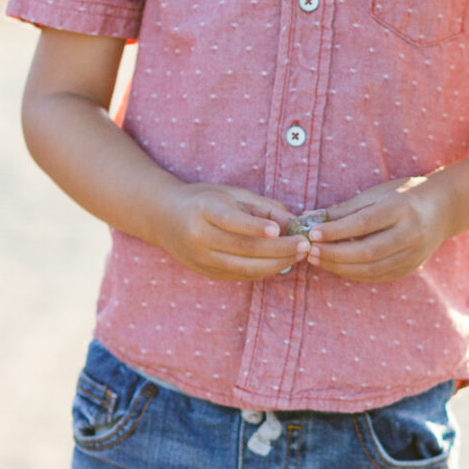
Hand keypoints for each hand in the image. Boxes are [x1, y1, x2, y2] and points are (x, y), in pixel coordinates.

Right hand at [153, 184, 308, 280]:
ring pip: (245, 268)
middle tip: (305, 244)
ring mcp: (202, 259)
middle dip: (279, 249)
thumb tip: (293, 222)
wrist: (163, 219)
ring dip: (277, 263)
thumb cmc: (203, 200)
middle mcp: (199, 238)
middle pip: (244, 249)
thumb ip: (263, 207)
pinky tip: (282, 261)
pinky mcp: (207, 273)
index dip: (255, 227)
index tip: (279, 229)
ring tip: (299, 254)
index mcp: (203, 210)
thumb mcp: (230, 194)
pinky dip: (264, 269)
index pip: (231, 222)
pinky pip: (241, 275)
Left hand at [305, 176, 453, 282]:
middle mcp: (410, 234)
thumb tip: (312, 217)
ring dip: (340, 267)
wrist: (444, 208)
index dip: (337, 231)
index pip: (364, 223)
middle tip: (310, 251)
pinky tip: (337, 267)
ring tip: (318, 260)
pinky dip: (354, 273)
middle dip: (335, 254)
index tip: (313, 233)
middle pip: (367, 251)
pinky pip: (378, 276)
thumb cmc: (406, 194)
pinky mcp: (410, 267)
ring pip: (372, 269)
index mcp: (402, 208)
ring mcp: (413, 254)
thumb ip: (346, 208)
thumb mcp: (379, 193)